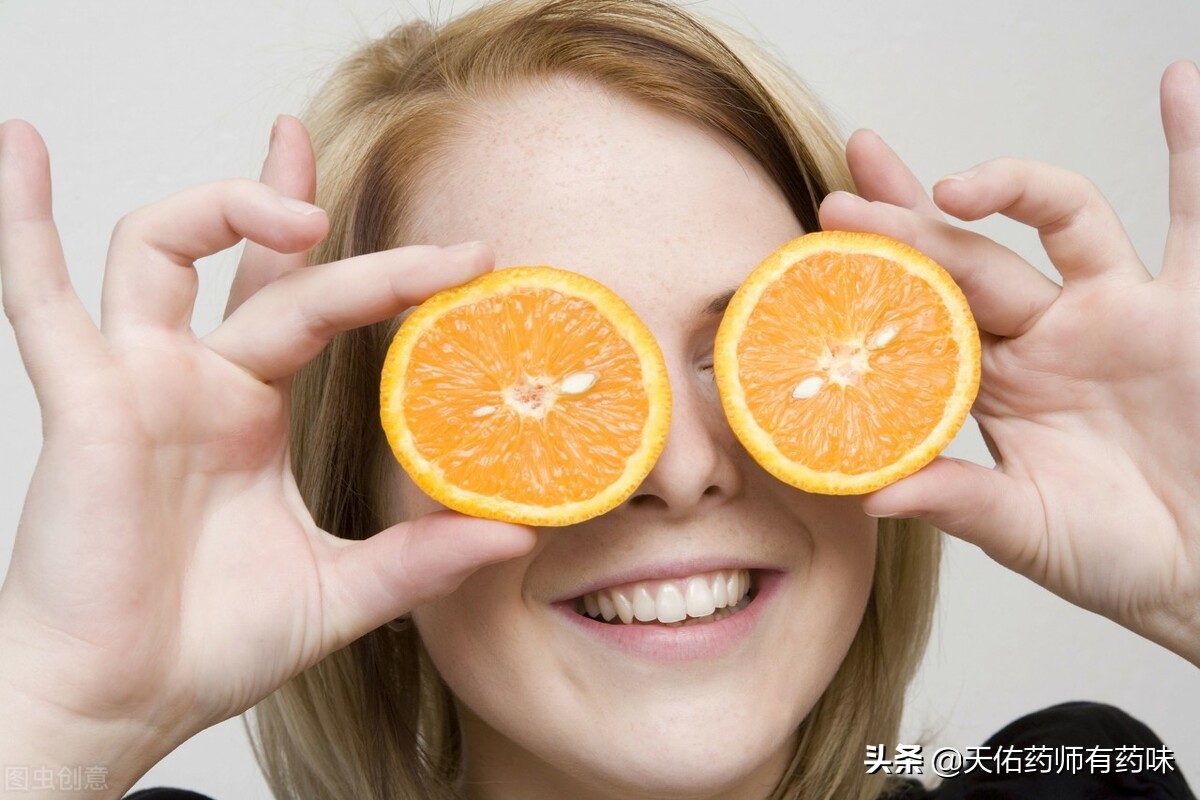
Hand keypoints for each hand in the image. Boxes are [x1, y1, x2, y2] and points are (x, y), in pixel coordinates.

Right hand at [0, 117, 535, 786]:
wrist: (121, 703)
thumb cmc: (208, 646)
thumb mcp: (342, 590)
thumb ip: (421, 558)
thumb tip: (515, 536)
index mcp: (251, 411)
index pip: (310, 302)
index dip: (379, 269)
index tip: (462, 258)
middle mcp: (197, 380)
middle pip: (250, 259)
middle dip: (302, 203)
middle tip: (390, 203)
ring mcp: (137, 381)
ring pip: (159, 247)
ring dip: (221, 207)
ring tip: (299, 209)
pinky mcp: (83, 401)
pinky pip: (37, 298)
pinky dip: (23, 224)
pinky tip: (20, 147)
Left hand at [819, 61, 1199, 666]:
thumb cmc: (1116, 555)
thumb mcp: (1026, 530)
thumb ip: (960, 502)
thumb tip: (871, 494)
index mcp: (992, 384)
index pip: (919, 312)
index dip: (873, 276)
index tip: (816, 246)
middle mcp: (1045, 335)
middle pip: (967, 255)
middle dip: (904, 223)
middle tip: (844, 195)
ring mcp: (1115, 312)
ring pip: (1061, 219)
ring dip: (1011, 186)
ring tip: (953, 185)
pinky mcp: (1190, 308)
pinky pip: (1198, 215)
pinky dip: (1192, 151)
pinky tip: (1177, 86)